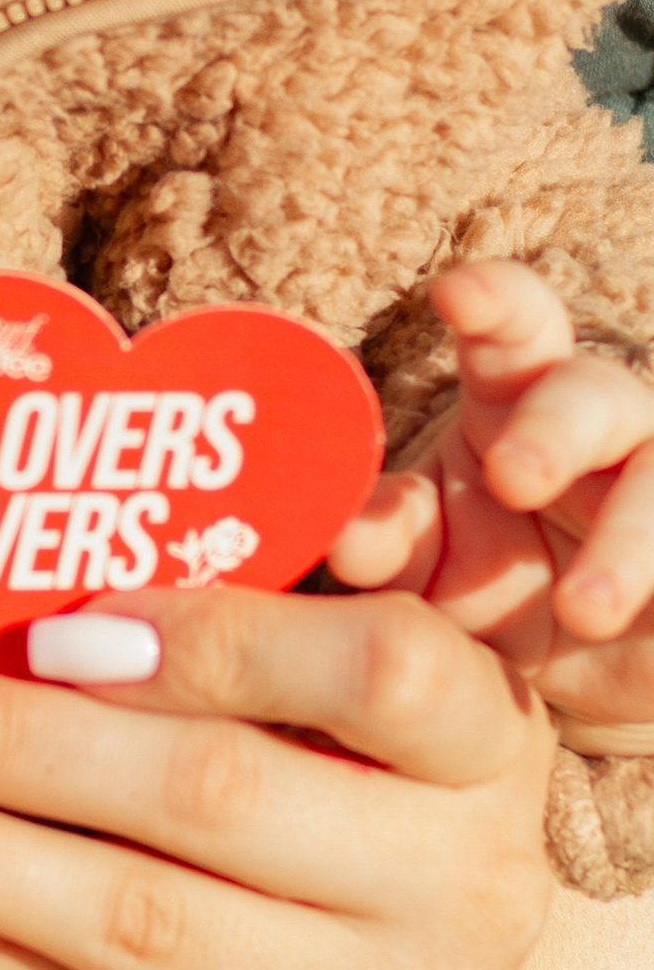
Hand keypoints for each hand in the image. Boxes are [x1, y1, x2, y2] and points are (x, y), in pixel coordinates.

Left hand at [0, 587, 647, 969]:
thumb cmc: (349, 826)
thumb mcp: (357, 718)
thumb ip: (269, 614)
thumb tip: (76, 522)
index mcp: (482, 746)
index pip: (381, 670)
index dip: (213, 641)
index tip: (49, 628)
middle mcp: (459, 890)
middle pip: (208, 794)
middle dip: (1, 740)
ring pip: (134, 923)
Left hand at [330, 258, 653, 744]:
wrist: (575, 673)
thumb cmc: (490, 591)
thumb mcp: (431, 568)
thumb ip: (389, 541)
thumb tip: (343, 536)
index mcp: (514, 397)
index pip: (513, 325)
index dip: (493, 300)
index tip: (455, 296)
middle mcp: (594, 425)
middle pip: (591, 393)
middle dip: (554, 429)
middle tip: (514, 478)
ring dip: (625, 544)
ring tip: (583, 610)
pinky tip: (629, 612)